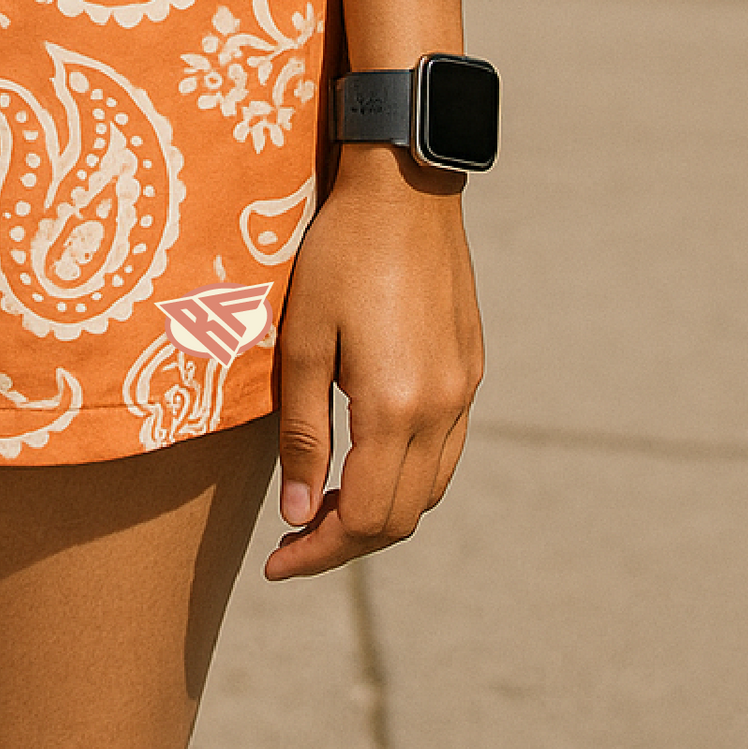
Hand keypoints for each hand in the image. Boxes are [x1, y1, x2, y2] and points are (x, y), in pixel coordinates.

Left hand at [263, 144, 482, 577]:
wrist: (405, 186)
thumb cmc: (339, 253)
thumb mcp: (302, 339)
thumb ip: (302, 432)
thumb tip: (298, 511)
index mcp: (396, 407)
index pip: (364, 518)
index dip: (318, 551)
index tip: (276, 562)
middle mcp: (442, 410)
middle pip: (400, 517)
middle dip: (345, 541)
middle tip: (293, 539)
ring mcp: (464, 391)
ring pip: (428, 490)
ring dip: (379, 512)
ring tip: (325, 505)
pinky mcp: (471, 369)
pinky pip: (444, 451)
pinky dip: (407, 475)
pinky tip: (367, 458)